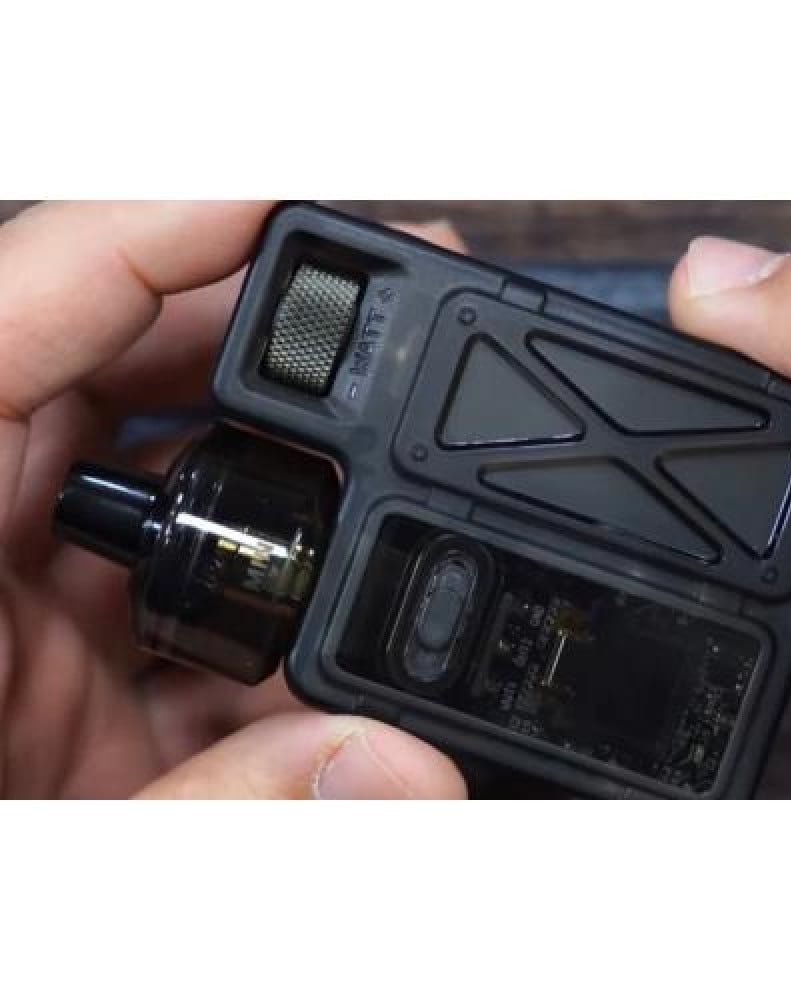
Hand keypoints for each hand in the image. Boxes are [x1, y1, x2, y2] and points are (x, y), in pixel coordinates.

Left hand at [0, 201, 467, 798]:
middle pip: (127, 383)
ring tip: (404, 497)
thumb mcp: (31, 882)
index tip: (289, 200)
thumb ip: (207, 822)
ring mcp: (26, 618)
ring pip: (184, 500)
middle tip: (401, 347)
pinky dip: (283, 620)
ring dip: (294, 503)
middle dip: (272, 358)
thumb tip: (397, 772)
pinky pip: (201, 609)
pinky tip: (348, 643)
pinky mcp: (75, 685)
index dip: (160, 230)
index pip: (19, 308)